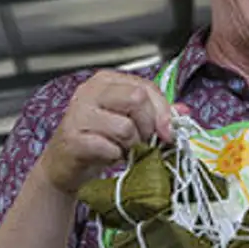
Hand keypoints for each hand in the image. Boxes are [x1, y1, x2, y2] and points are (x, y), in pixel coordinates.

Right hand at [38, 70, 177, 193]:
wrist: (65, 166)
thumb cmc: (98, 140)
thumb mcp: (128, 121)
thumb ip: (155, 113)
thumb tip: (183, 111)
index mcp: (105, 81)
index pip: (145, 87)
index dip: (163, 111)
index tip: (168, 132)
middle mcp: (90, 92)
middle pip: (137, 99)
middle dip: (147, 126)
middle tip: (142, 141)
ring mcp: (79, 114)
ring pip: (126, 126)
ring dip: (132, 145)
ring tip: (123, 149)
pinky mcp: (73, 139)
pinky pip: (110, 147)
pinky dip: (116, 156)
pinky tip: (109, 156)